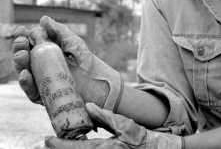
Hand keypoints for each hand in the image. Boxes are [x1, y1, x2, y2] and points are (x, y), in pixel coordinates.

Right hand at [13, 16, 123, 111]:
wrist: (97, 80)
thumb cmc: (84, 59)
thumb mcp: (73, 42)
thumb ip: (59, 31)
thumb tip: (43, 19)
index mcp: (44, 51)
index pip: (28, 43)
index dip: (22, 36)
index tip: (21, 30)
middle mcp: (39, 65)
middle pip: (23, 56)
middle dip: (19, 48)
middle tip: (21, 42)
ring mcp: (40, 80)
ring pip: (24, 72)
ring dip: (19, 63)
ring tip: (22, 55)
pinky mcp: (43, 95)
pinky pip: (31, 90)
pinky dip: (25, 82)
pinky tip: (25, 74)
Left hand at [44, 103, 182, 148]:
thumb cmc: (141, 137)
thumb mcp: (124, 124)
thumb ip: (105, 116)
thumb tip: (87, 106)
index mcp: (105, 147)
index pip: (75, 148)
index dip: (59, 144)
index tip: (47, 139)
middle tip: (49, 141)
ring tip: (59, 142)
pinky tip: (77, 144)